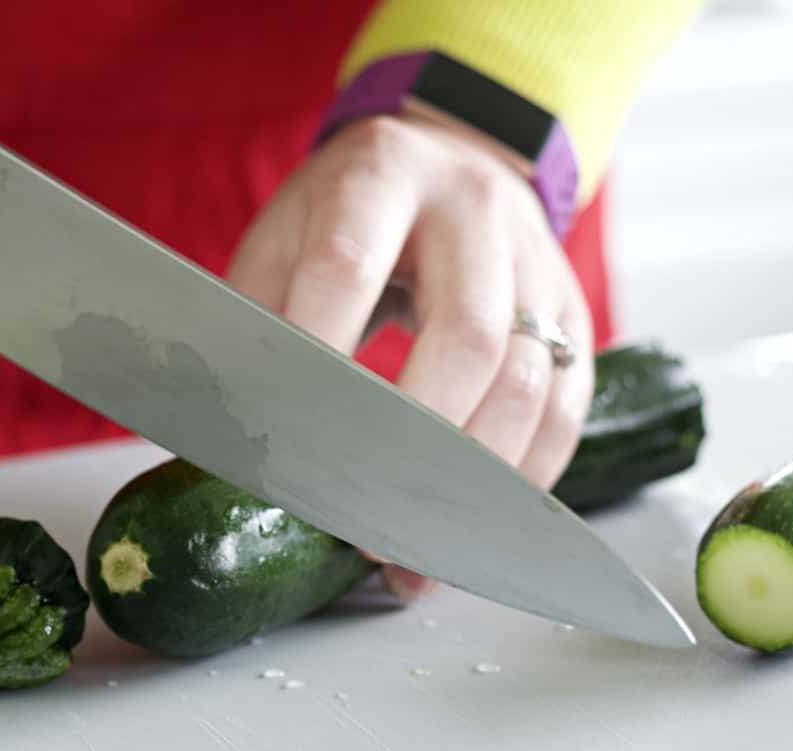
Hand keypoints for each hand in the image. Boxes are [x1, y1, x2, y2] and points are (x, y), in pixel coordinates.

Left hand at [227, 115, 594, 599]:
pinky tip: (479, 513)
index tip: (293, 444)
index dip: (321, 358)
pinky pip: (567, 408)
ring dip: (474, 475)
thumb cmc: (348, 217)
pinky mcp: (573, 310)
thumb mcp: (285, 238)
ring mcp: (537, 261)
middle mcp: (474, 208)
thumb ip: (255, 322)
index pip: (349, 268)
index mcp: (381, 174)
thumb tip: (219, 439)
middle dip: (416, 442)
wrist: (450, 168)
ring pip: (528, 380)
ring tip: (422, 539)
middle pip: (467, 337)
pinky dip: (525, 473)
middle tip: (367, 520)